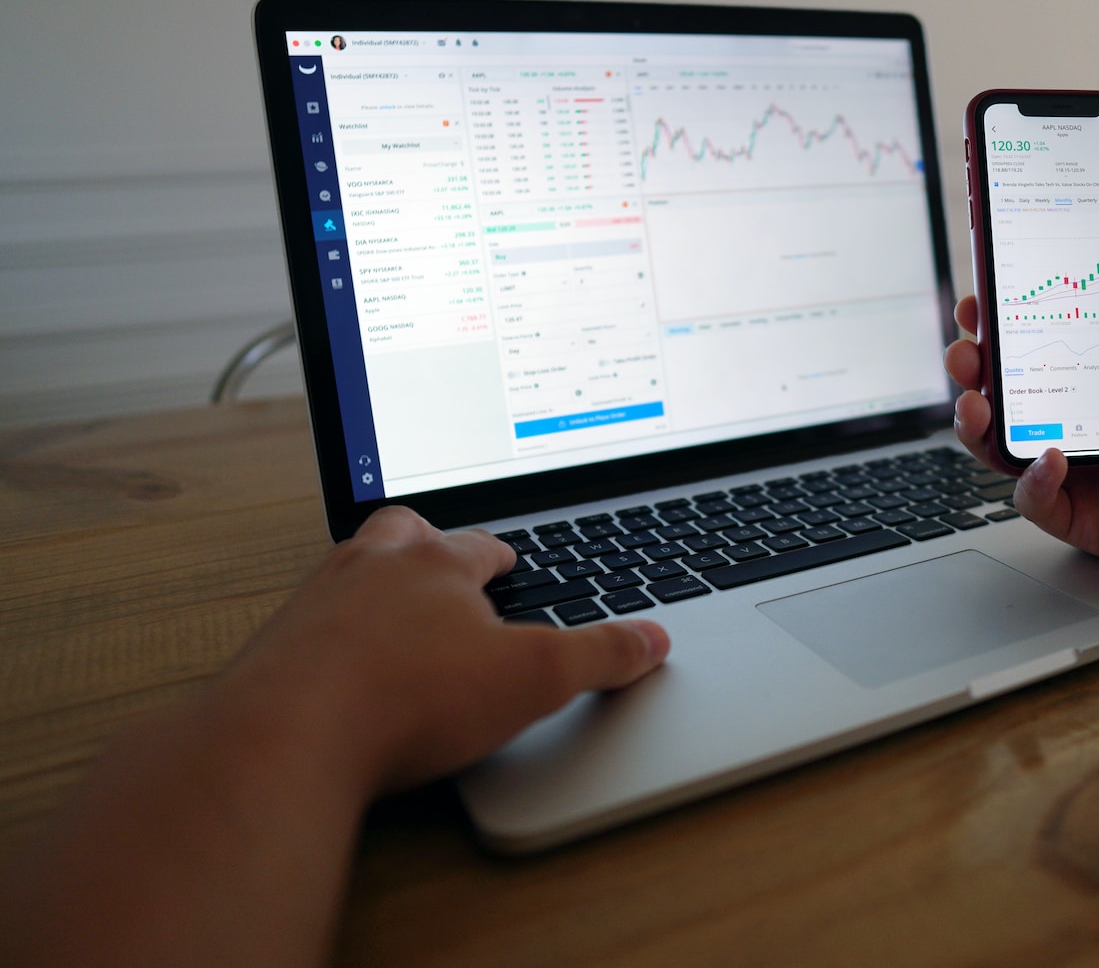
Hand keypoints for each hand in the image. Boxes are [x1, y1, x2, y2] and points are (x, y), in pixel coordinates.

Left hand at [224, 506, 669, 794]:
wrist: (287, 738)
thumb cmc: (408, 697)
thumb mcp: (532, 678)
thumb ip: (600, 655)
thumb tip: (652, 638)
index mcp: (435, 563)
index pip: (477, 544)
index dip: (499, 554)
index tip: (507, 559)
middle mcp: (368, 569)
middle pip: (399, 534)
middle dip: (423, 542)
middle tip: (436, 556)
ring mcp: (312, 606)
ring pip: (346, 571)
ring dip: (370, 582)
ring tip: (388, 605)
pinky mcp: (271, 651)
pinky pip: (305, 625)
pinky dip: (327, 635)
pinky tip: (338, 667)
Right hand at [943, 247, 1098, 579]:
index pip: (1040, 344)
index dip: (1001, 325)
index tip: (980, 303)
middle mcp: (1092, 420)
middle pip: (1007, 394)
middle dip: (972, 370)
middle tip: (965, 353)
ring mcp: (1087, 470)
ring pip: (1004, 450)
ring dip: (976, 425)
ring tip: (976, 405)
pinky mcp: (1090, 517)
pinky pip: (1036, 502)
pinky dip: (1031, 481)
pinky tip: (1050, 457)